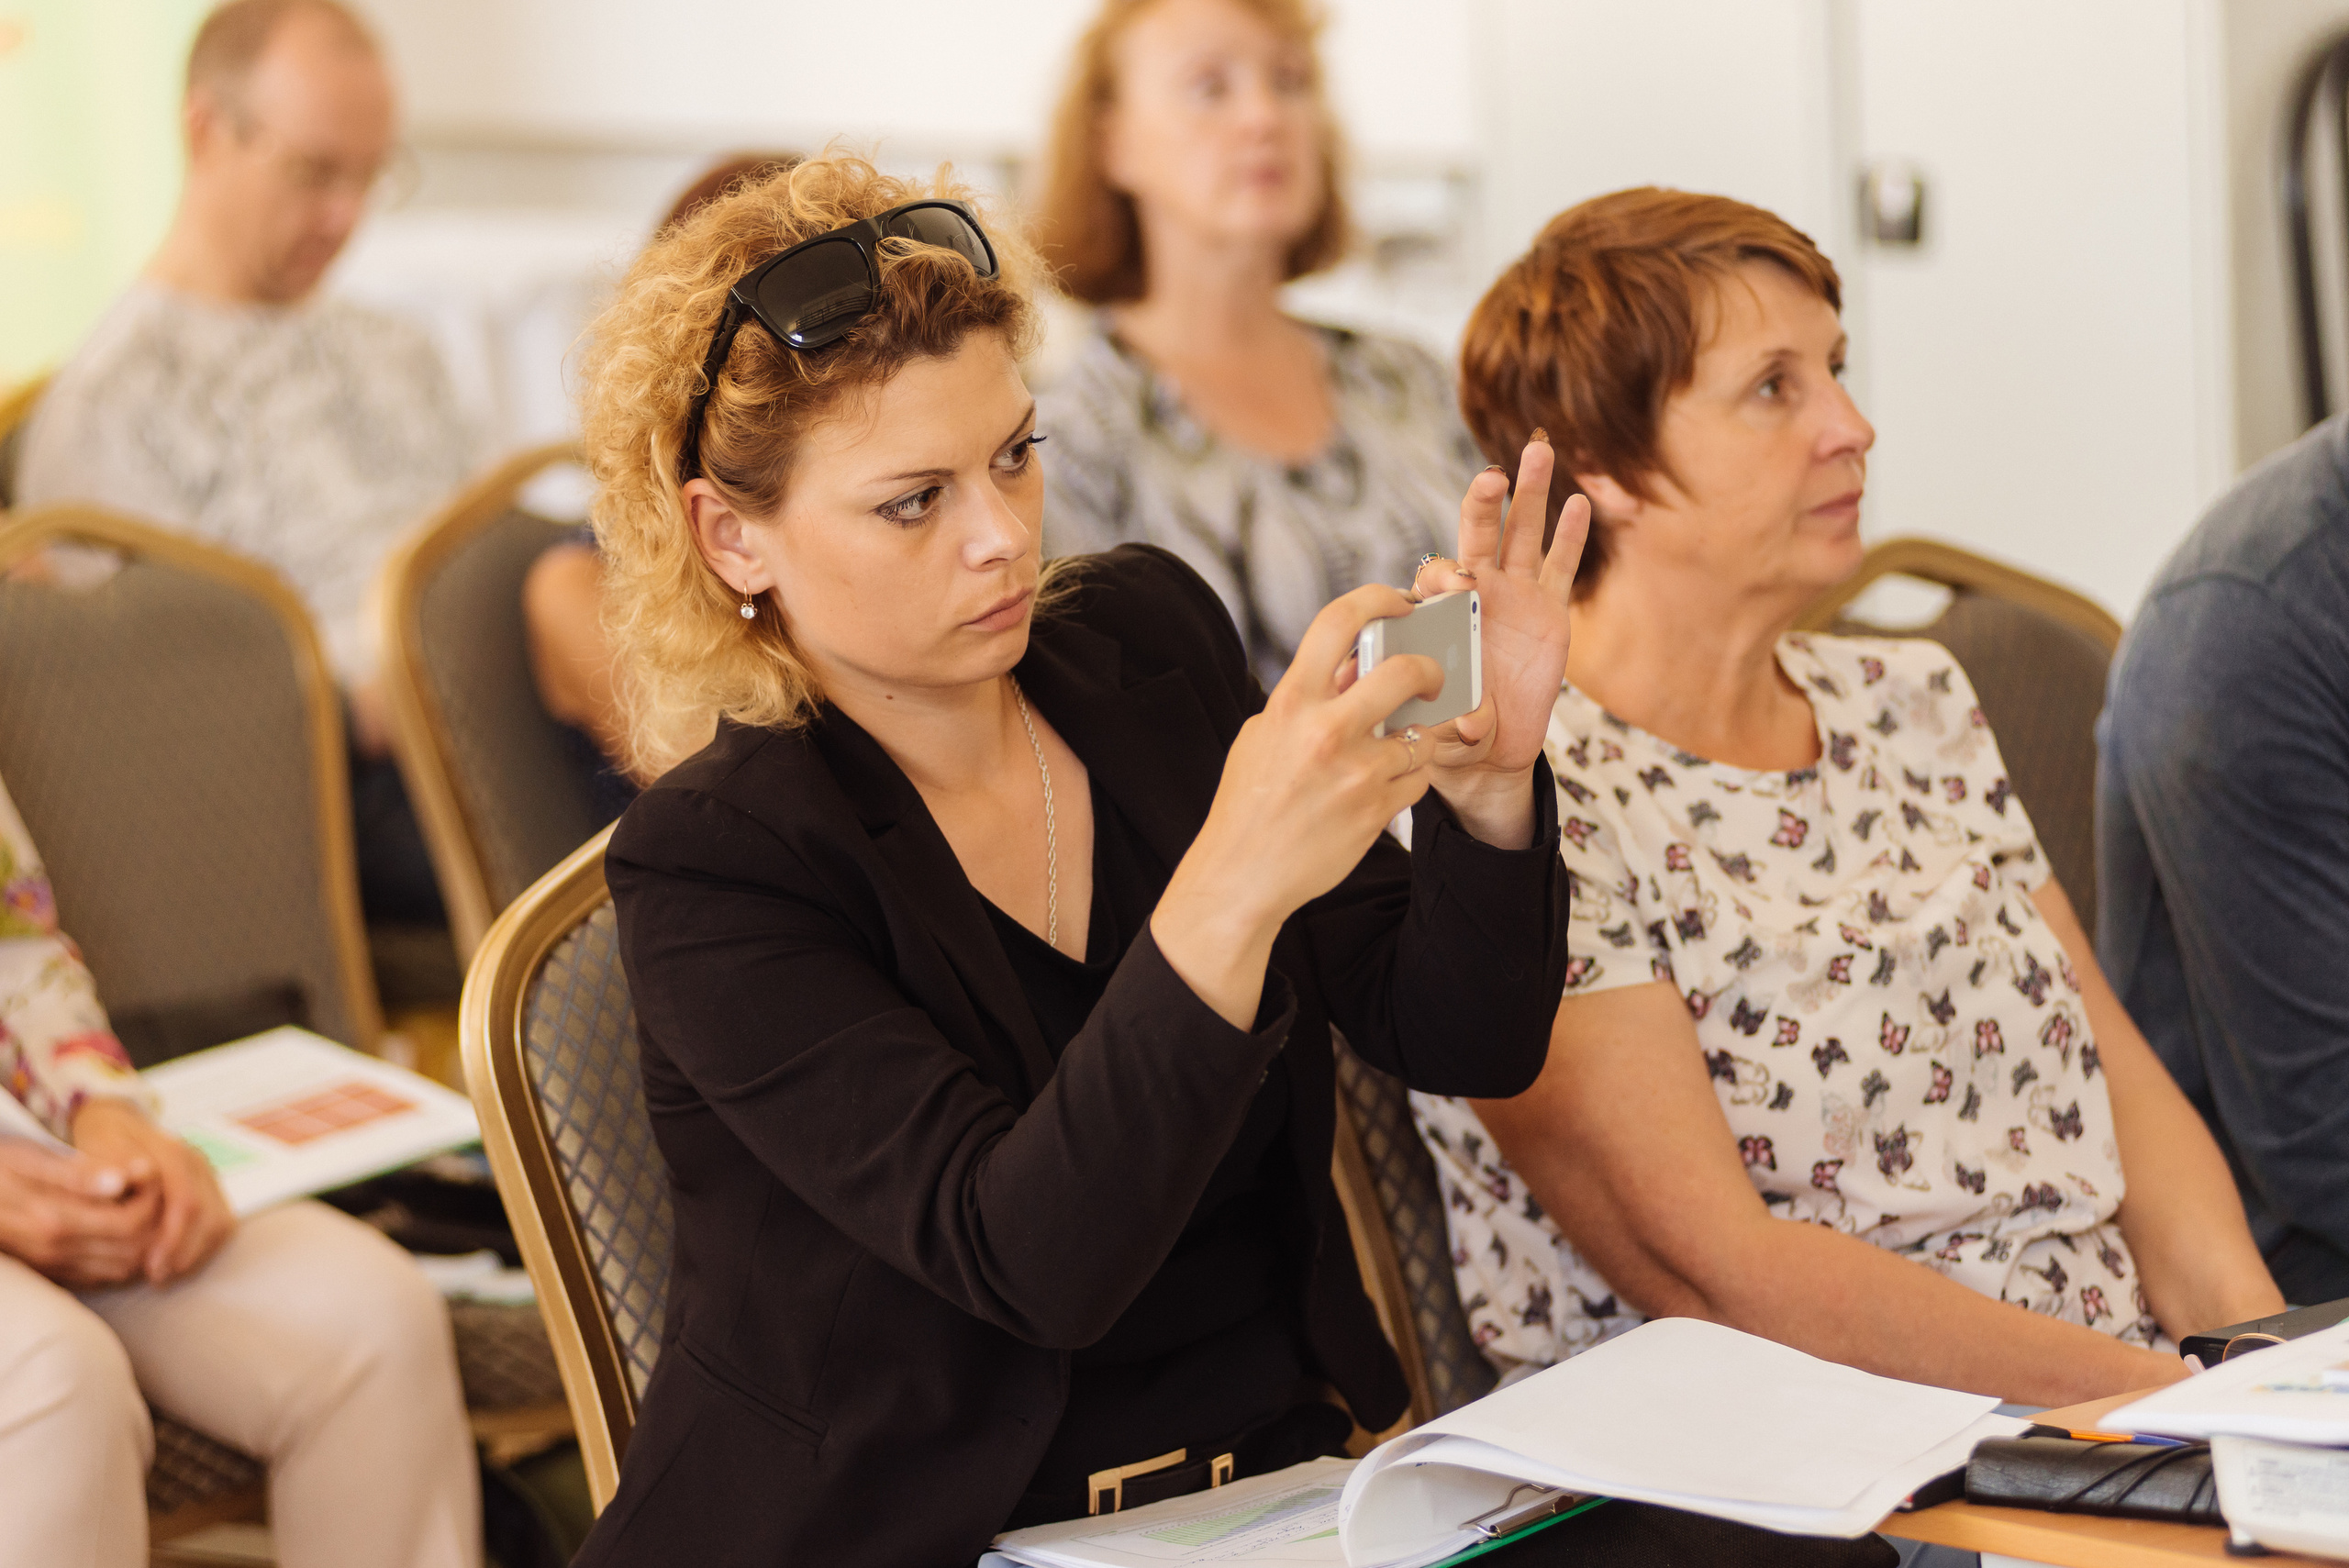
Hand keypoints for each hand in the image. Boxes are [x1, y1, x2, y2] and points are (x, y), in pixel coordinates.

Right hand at [0, 1137, 161, 1287]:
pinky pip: (101, 1276)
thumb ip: (78, 1172)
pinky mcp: (49, 1272)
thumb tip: (124, 1180)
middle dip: (154, 1221)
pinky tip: (120, 1229)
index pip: (131, 1222)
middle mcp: (55, 1250)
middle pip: (134, 1250)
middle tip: (151, 1190)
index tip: (150, 1172)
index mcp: (54, 1219)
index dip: (153, 1198)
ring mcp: (52, 1265)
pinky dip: (122, 1256)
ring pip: (122, 1267)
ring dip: (142, 1241)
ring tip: (139, 1206)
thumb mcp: (30, 1158)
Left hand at [70, 1099, 233, 1284]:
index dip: (171, 1238)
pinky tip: (177, 1258)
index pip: (186, 1201)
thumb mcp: (95, 1148)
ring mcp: (207, 1174)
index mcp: (173, 1152)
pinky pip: (219, 1222)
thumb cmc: (103, 1141)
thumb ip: (108, 1166)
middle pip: (209, 1215)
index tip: (148, 1266)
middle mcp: (198, 1162)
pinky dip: (202, 1245)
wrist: (118, 1123)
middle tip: (156, 1277)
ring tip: (166, 1271)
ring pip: (220, 1221)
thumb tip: (122, 1182)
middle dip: (185, 1251)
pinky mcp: (210, 1187)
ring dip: (196, 1251)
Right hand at [1153, 585, 1445, 1026]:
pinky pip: (1418, 778)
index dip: (1378, 599)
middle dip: (1429, 668)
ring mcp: (1357, 773)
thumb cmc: (1249, 802)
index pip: (1339, 621)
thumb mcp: (1264, 735)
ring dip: (1417, 735)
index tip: (1399, 604)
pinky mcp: (1377, 812)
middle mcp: (1326, 732)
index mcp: (1292, 702)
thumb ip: (1307, 698)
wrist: (1242, 874)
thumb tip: (1352, 667)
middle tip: (1431, 676)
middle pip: (1404, 671)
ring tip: (1397, 744)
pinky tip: (1386, 782)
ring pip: (1421, 733)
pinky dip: (1410, 776)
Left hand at [1413, 435, 1589, 842]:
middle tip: (1492, 476)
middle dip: (1484, 503)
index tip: (1455, 587)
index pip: (1437, 578)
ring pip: (1522, 535)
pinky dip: (1570, 536)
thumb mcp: (1439, 728)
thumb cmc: (1447, 730)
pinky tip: (1579, 503)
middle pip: (1478, 535)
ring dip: (1530, 493)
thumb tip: (1467, 726)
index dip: (1445, 577)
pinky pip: (1561, 566)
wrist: (1486, 745)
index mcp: (1439, 613)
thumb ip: (1451, 723)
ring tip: (1539, 449)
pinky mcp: (1549, 609)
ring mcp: (1514, 595)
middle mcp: (1475, 593)